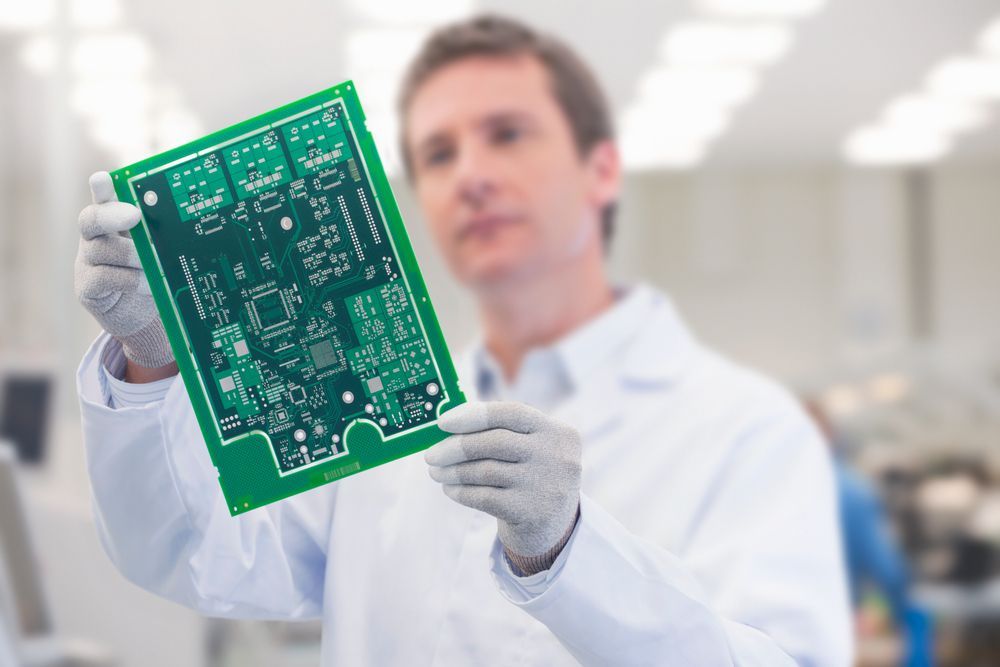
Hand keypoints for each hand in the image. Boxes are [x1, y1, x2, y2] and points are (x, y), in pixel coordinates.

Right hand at [75, 172, 173, 368]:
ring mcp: (87, 262)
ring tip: (153, 264)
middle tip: (135, 215)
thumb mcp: (158, 252)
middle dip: (112, 215)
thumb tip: (180, 219)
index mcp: (113, 223)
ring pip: (101, 249)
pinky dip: (130, 280)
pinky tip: (148, 285)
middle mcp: (95, 238)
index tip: (104, 178)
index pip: (103, 198)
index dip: (101, 188)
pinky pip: (104, 277)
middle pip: (91, 219)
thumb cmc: (150, 275)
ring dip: (131, 255)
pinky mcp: (87, 287)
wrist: (139, 315)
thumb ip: (159, 236)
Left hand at [425, 401, 581, 574]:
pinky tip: (451, 489)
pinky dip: (462, 492)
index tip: (443, 422)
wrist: (557, 527)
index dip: (473, 415)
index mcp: (558, 432)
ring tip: (437, 472)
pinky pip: (484, 497)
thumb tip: (450, 424)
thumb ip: (502, 432)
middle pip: (495, 442)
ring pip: (486, 471)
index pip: (511, 412)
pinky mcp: (530, 512)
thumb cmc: (534, 476)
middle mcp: (556, 456)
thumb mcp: (534, 449)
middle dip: (456, 447)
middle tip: (431, 454)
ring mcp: (545, 485)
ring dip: (454, 471)